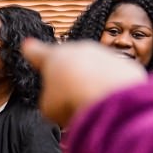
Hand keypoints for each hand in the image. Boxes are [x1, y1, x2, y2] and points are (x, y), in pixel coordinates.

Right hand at [22, 38, 146, 127]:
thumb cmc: (71, 101)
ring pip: (93, 69)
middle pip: (69, 61)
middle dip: (68, 75)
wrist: (109, 98)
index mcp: (52, 57)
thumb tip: (60, 99)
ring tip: (89, 103)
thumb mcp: (47, 106)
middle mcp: (78, 50)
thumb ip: (49, 98)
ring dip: (90, 83)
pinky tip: (107, 101)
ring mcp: (103, 54)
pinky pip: (113, 77)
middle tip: (67, 96)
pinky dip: (110, 88)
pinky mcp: (124, 65)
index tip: (27, 45)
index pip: (37, 51)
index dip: (31, 51)